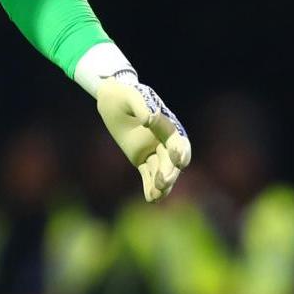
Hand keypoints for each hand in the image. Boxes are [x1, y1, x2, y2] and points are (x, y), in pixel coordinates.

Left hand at [95, 76, 191, 201]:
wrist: (113, 99)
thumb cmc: (125, 94)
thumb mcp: (132, 96)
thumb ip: (142, 106)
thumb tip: (150, 119)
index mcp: (167, 124)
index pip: (178, 140)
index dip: (180, 151)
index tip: (179, 161)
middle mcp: (164, 140)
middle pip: (171, 160)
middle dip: (169, 172)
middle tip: (162, 182)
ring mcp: (153, 150)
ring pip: (162, 170)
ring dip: (162, 183)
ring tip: (156, 194)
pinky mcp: (141, 158)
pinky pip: (148, 174)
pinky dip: (150, 187)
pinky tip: (151, 199)